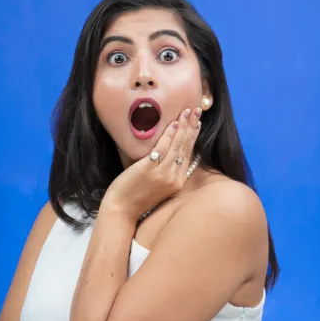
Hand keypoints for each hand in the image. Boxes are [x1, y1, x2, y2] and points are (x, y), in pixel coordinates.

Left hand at [101, 106, 201, 221]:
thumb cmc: (136, 197)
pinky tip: (174, 124)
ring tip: (187, 111)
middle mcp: (174, 178)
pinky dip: (169, 135)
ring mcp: (163, 174)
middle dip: (192, 127)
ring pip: (177, 146)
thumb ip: (164, 171)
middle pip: (186, 148)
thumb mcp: (157, 186)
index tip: (197, 122)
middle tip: (197, 110)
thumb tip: (166, 152)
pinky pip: (162, 149)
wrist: (121, 211)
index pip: (189, 154)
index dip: (193, 136)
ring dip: (183, 127)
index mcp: (178, 182)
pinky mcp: (150, 170)